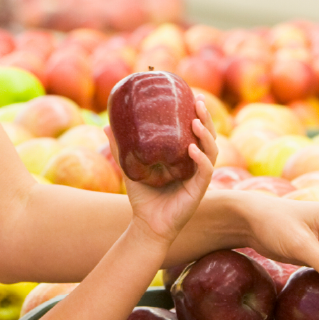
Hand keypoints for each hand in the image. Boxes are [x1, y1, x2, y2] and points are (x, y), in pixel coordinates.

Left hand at [107, 98, 217, 247]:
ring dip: (206, 135)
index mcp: (184, 157)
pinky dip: (200, 159)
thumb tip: (107, 125)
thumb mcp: (130, 168)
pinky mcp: (198, 190)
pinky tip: (192, 149)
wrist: (147, 224)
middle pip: (209, 137)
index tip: (193, 95)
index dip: (198, 114)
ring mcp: (199, 177)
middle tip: (199, 101)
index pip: (196, 131)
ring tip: (196, 121)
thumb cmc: (142, 197)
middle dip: (206, 118)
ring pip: (211, 151)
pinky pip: (204, 171)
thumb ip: (121, 148)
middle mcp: (196, 164)